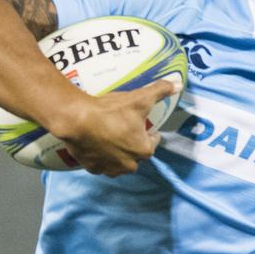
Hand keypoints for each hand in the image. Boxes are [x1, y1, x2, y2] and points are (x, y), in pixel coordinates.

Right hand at [54, 79, 179, 176]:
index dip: (149, 133)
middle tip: (126, 128)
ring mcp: (109, 168)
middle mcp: (129, 165)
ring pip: (120, 163)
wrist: (77, 120)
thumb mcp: (140, 98)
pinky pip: (101, 164)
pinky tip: (98, 144)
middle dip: (134, 144)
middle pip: (136, 154)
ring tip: (112, 137)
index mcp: (143, 150)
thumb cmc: (111, 111)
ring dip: (119, 154)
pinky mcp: (92, 168)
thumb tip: (178, 85)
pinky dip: (101, 157)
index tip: (144, 125)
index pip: (153, 142)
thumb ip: (160, 91)